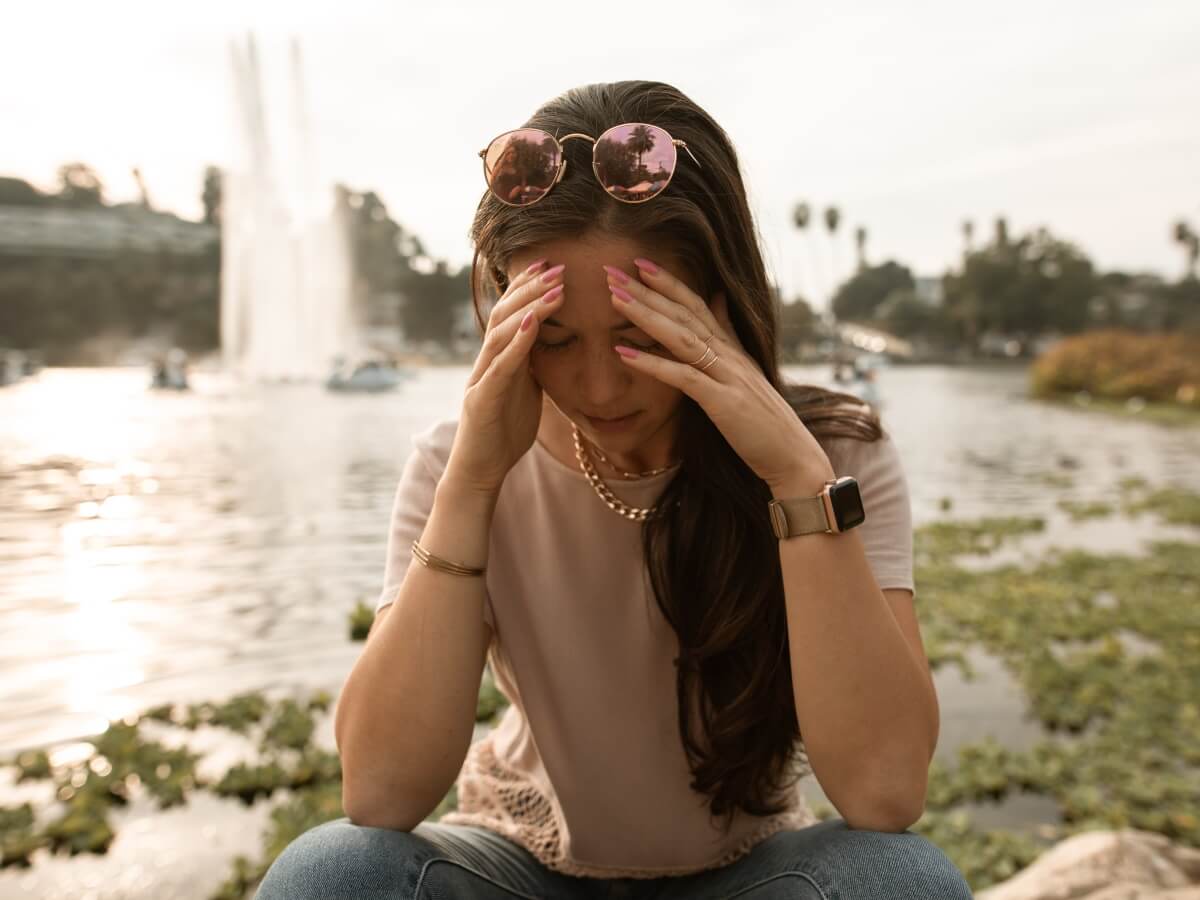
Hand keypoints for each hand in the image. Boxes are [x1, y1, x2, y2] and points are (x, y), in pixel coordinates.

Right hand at [445, 260, 565, 496]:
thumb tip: (552, 343)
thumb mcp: (525, 391)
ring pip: (502, 333)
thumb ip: (533, 366)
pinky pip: (500, 366)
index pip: (511, 313)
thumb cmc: (503, 433)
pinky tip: (532, 323)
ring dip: (529, 307)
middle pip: (504, 314)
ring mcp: (481, 378)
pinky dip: (517, 342)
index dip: (528, 287)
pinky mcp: (482, 400)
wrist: (479, 471)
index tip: (551, 264)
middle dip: (531, 287)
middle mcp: (486, 362)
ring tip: (554, 287)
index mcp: (499, 359)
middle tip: (557, 265)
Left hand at [604, 258, 833, 492]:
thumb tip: (718, 298)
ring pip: (681, 336)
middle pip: (684, 313)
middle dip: (647, 290)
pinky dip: (653, 363)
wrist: (793, 456)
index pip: (697, 305)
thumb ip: (729, 334)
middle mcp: (730, 354)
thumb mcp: (746, 370)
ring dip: (646, 315)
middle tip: (612, 270)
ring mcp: (728, 376)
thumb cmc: (765, 421)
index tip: (639, 262)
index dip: (669, 282)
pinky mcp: (723, 402)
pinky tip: (624, 353)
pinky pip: (683, 377)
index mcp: (732, 348)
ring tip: (614, 298)